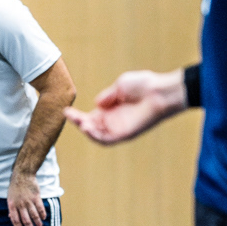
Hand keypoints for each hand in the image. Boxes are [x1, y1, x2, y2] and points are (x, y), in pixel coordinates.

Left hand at [8, 171, 45, 225]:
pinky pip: (40, 208)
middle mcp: (20, 204)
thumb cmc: (15, 187)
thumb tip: (10, 217)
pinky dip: (42, 214)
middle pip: (25, 219)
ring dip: (37, 222)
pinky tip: (44, 217)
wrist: (22, 175)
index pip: (15, 219)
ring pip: (34, 215)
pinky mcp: (36, 197)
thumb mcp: (10, 197)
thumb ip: (11, 207)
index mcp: (12, 205)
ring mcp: (28, 201)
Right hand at [65, 69, 186, 144]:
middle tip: (69, 115)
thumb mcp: (120, 86)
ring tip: (80, 123)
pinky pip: (107, 140)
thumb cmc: (143, 85)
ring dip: (86, 131)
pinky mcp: (126, 134)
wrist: (159, 91)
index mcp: (110, 109)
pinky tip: (87, 128)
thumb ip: (107, 96)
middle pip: (91, 126)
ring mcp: (119, 128)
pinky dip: (96, 137)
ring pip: (97, 135)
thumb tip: (96, 103)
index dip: (77, 115)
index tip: (66, 110)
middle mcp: (114, 121)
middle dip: (78, 122)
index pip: (90, 116)